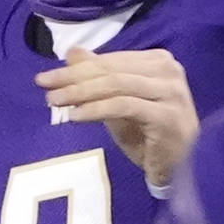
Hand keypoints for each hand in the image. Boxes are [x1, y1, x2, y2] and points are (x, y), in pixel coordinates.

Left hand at [36, 47, 197, 187]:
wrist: (179, 171)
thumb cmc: (149, 138)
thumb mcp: (118, 103)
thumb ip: (99, 77)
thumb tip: (72, 53)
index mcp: (159, 62)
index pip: (111, 60)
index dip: (77, 67)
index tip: (46, 78)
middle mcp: (170, 71)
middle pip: (112, 70)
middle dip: (73, 78)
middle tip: (44, 86)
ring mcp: (172, 93)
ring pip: (116, 85)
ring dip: (81, 92)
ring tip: (55, 101)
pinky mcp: (168, 116)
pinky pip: (124, 106)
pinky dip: (97, 109)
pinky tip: (76, 117)